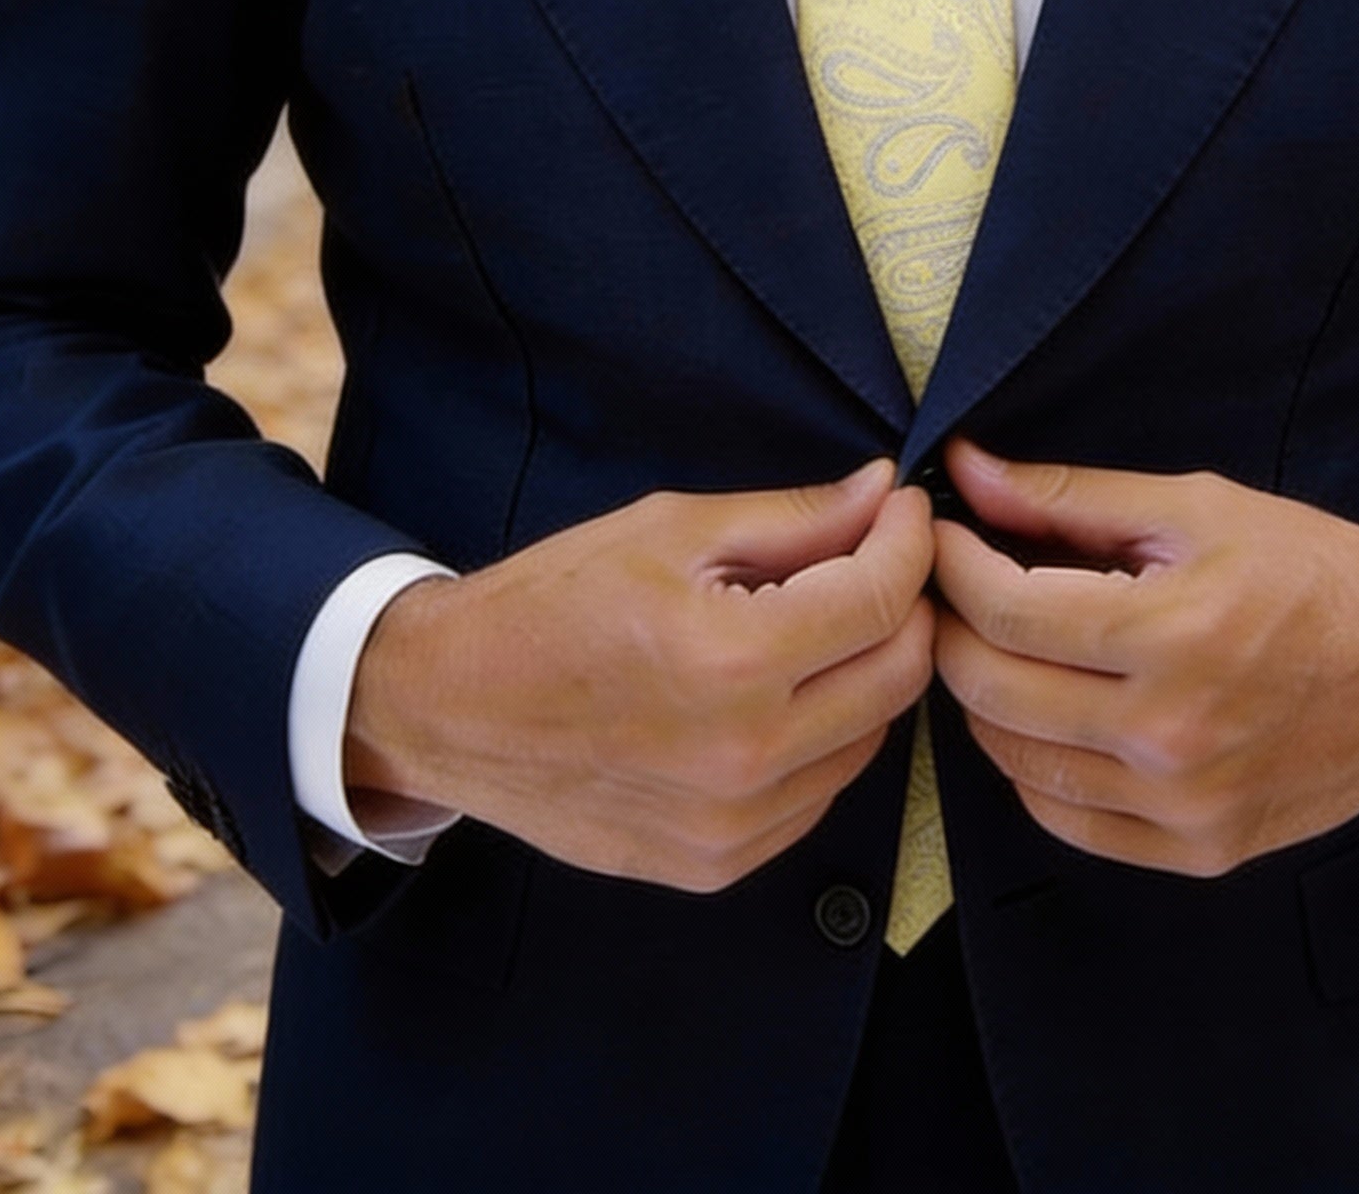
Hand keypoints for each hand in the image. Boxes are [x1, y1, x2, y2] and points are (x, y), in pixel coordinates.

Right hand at [344, 460, 934, 891]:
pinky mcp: (718, 864)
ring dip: (868, 672)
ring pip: (871, 739)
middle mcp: (745, 755)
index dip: (909, 542)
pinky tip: (780, 693)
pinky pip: (819, 793)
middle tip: (879, 559)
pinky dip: (825, 736)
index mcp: (731, 660)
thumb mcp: (670, 529)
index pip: (881, 600)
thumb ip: (793, 517)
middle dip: (906, 604)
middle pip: (899, 675)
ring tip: (821, 623)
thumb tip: (882, 493)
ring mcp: (734, 824)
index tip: (903, 510)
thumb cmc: (551, 604)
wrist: (449, 708)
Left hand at [931, 442, 1358, 877]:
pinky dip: (1033, 766)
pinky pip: (1065, 819)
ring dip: (984, 697)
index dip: (952, 564)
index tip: (941, 533)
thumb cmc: (1314, 572)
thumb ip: (1071, 497)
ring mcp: (1183, 804)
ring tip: (998, 643)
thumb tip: (967, 470)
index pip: (1004, 609)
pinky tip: (1046, 714)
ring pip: (1014, 761)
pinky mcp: (1197, 849)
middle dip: (951, 627)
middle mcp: (1171, 734)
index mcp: (1173, 634)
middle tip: (953, 587)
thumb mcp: (1198, 507)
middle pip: (991, 689)